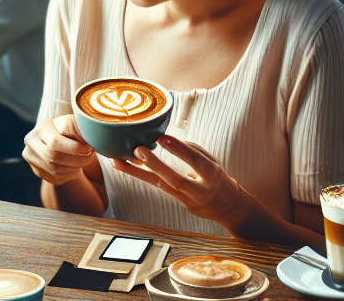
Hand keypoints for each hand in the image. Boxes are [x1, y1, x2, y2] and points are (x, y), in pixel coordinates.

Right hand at [22, 114, 99, 184]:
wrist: (55, 140)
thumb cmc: (66, 130)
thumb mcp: (70, 123)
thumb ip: (76, 127)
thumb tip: (88, 136)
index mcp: (40, 129)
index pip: (54, 142)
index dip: (74, 148)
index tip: (88, 149)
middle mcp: (31, 143)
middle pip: (53, 157)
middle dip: (75, 160)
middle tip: (88, 157)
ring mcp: (31, 159)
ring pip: (54, 170)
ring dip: (73, 168)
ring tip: (83, 162)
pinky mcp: (37, 171)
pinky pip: (54, 178)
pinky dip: (68, 175)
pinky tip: (75, 168)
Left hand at [111, 134, 257, 229]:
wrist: (226, 206)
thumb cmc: (217, 178)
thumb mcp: (214, 162)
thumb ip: (195, 151)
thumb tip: (171, 141)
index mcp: (212, 176)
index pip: (196, 162)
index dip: (180, 150)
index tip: (163, 137)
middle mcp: (198, 190)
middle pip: (174, 180)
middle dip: (155, 165)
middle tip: (138, 150)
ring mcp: (185, 199)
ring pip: (159, 185)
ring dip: (137, 172)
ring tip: (117, 161)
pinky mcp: (176, 201)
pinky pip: (156, 186)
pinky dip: (140, 174)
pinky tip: (123, 166)